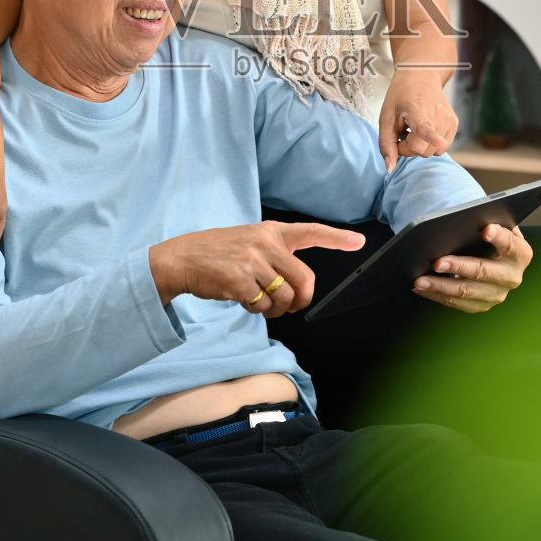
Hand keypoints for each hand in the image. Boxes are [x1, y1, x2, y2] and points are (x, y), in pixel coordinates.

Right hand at [149, 220, 364, 317]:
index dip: (337, 238)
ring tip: (257, 300)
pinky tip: (241, 299)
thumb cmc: (216, 253)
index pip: (310, 231)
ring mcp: (253, 261)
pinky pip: (262, 306)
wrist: (182, 258)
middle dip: (301, 301)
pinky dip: (255, 309)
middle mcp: (265, 243)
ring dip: (274, 308)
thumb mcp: (248, 241)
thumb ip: (274, 255)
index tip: (358, 242)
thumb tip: (296, 286)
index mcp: (271, 231)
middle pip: (304, 280)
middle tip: (291, 307)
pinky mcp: (241, 281)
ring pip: (284, 298)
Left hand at [378, 71, 458, 172]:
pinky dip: (431, 144)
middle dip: (408, 148)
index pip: (425, 127)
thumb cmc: (401, 96)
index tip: (440, 141)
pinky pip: (442, 148)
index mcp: (417, 109)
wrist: (421, 76)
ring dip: (420, 146)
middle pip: (423, 150)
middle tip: (402, 131)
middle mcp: (438, 114)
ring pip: (433, 152)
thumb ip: (386, 143)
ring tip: (414, 128)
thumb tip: (389, 168)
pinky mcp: (455, 124)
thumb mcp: (386, 117)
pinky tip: (425, 129)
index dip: (432, 136)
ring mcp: (449, 119)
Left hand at [412, 224, 531, 313]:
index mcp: (520, 253)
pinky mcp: (481, 305)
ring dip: (440, 286)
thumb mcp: (496, 227)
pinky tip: (421, 287)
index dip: (499, 237)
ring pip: (466, 291)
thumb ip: (489, 221)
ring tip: (420, 279)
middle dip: (458, 267)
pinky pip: (456, 303)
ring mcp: (496, 294)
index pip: (510, 244)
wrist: (496, 258)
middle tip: (437, 262)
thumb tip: (469, 218)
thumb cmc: (492, 238)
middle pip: (483, 271)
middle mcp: (511, 277)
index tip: (485, 230)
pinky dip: (436, 295)